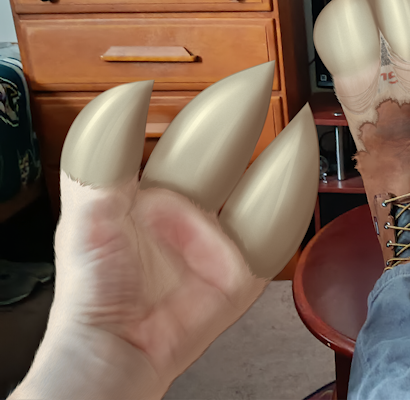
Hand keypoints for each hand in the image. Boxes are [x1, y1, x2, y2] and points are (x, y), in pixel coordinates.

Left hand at [10, 62, 318, 398]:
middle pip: (230, 163)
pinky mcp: (243, 272)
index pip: (190, 144)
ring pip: (258, 195)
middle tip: (268, 97)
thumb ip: (104, 159)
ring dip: (280, 166)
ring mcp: (219, 242)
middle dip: (249, 130)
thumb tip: (119, 104)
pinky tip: (298, 187)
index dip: (213, 116)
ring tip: (298, 137)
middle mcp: (190, 215)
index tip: (233, 88)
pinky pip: (273, 237)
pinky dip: (288, 212)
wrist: (118, 345)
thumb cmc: (93, 289)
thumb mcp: (87, 214)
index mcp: (154, 193)